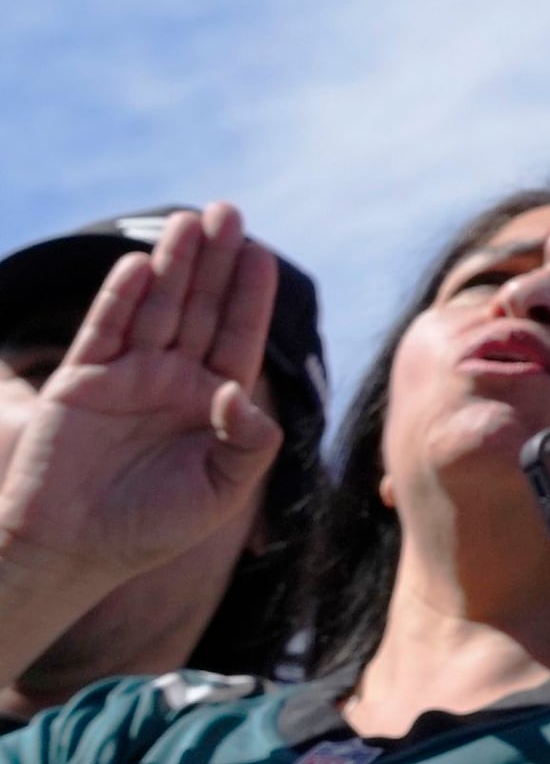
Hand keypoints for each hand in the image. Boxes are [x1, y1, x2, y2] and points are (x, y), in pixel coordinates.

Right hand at [0, 208, 283, 597]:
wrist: (73, 552)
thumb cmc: (153, 528)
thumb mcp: (222, 489)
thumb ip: (248, 443)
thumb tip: (243, 394)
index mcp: (213, 401)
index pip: (238, 336)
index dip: (251, 295)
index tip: (263, 255)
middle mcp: (172, 379)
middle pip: (200, 308)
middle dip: (216, 261)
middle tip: (230, 211)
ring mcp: (126, 376)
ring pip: (155, 307)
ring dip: (173, 265)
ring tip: (191, 220)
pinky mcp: (81, 381)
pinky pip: (104, 329)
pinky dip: (121, 297)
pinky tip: (140, 264)